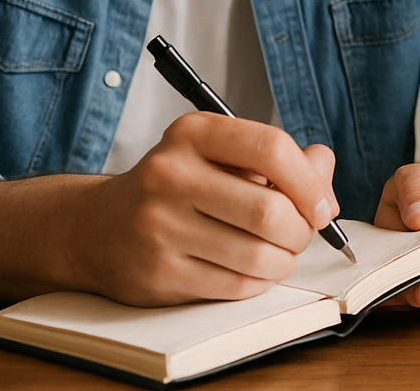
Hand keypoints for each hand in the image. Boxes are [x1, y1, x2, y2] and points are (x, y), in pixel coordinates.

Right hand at [86, 112, 340, 306]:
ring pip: (257, 254)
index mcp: (193, 134)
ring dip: (284, 261)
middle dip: (301, 230)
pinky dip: (259, 282)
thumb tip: (324, 164)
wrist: (96, 227)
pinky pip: (235, 285)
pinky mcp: (158, 273)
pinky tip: (253, 271)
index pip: (272, 149)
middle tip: (301, 234)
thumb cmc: (177, 188)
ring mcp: (160, 226)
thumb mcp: (219, 154)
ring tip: (279, 254)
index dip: (310, 182)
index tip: (322, 205)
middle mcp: (171, 175)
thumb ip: (277, 158)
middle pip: (270, 210)